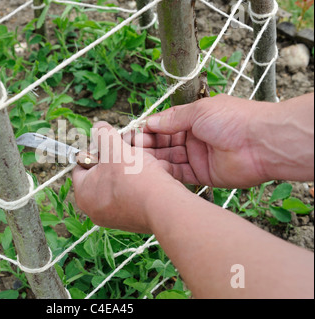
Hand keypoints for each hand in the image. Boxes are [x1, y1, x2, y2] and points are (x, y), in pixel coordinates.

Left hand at [72, 122, 185, 233]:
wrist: (162, 205)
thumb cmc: (134, 177)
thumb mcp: (114, 147)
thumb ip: (102, 134)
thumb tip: (98, 126)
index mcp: (83, 194)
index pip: (81, 165)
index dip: (95, 151)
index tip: (109, 145)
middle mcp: (93, 210)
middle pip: (99, 175)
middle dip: (113, 161)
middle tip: (125, 151)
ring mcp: (112, 218)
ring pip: (116, 185)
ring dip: (126, 172)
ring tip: (139, 162)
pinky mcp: (130, 221)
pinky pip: (129, 197)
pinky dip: (136, 186)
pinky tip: (148, 178)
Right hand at [134, 94, 273, 187]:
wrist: (262, 143)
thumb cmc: (234, 119)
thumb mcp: (198, 111)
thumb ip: (173, 119)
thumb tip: (150, 122)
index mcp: (195, 119)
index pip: (165, 125)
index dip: (149, 130)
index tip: (133, 134)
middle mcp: (195, 138)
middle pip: (165, 143)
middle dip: (148, 146)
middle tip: (131, 150)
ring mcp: (199, 157)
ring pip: (170, 159)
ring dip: (154, 160)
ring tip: (137, 161)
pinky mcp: (203, 175)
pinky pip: (180, 174)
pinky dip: (167, 173)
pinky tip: (153, 172)